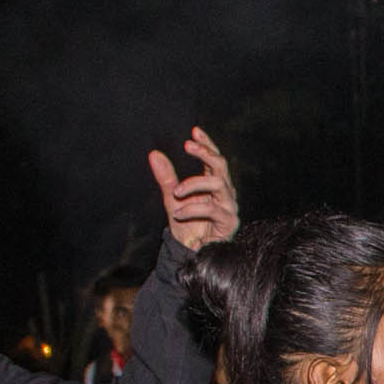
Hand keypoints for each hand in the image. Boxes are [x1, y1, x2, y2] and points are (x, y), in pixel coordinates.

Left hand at [150, 127, 239, 252]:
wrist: (189, 252)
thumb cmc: (186, 225)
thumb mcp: (172, 198)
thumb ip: (166, 177)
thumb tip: (154, 154)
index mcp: (214, 183)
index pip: (214, 158)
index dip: (207, 144)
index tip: (195, 131)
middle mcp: (225, 192)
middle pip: (221, 165)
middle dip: (205, 153)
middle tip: (188, 146)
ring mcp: (229, 206)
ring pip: (219, 184)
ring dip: (195, 183)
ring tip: (176, 191)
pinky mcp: (229, 222)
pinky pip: (211, 209)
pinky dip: (192, 208)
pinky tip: (179, 212)